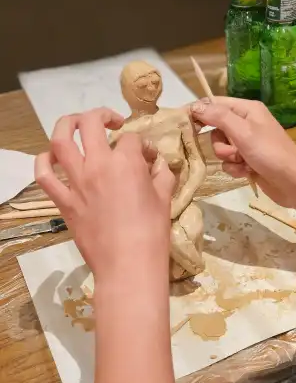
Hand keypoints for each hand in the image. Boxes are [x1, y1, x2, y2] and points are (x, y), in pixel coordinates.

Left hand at [35, 108, 173, 283]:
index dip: (142, 144)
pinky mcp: (64, 201)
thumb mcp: (165, 198)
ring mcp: (77, 182)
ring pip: (60, 140)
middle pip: (91, 124)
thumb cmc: (152, 233)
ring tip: (77, 124)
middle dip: (103, 116)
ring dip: (67, 125)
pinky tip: (51, 156)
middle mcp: (97, 165)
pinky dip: (43, 161)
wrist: (128, 265)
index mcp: (126, 162)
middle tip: (113, 123)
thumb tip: (158, 164)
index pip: (132, 139)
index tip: (148, 157)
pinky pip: (44, 176)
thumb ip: (162, 175)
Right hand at [191, 97, 295, 207]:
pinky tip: (247, 172)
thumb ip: (218, 117)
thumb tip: (195, 105)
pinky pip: (229, 162)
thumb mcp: (243, 131)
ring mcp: (248, 144)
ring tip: (244, 162)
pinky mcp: (249, 161)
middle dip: (220, 143)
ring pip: (221, 148)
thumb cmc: (271, 153)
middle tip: (233, 149)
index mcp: (247, 110)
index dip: (199, 112)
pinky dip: (235, 168)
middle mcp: (247, 123)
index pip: (215, 103)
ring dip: (228, 158)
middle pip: (216, 129)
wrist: (294, 184)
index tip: (182, 122)